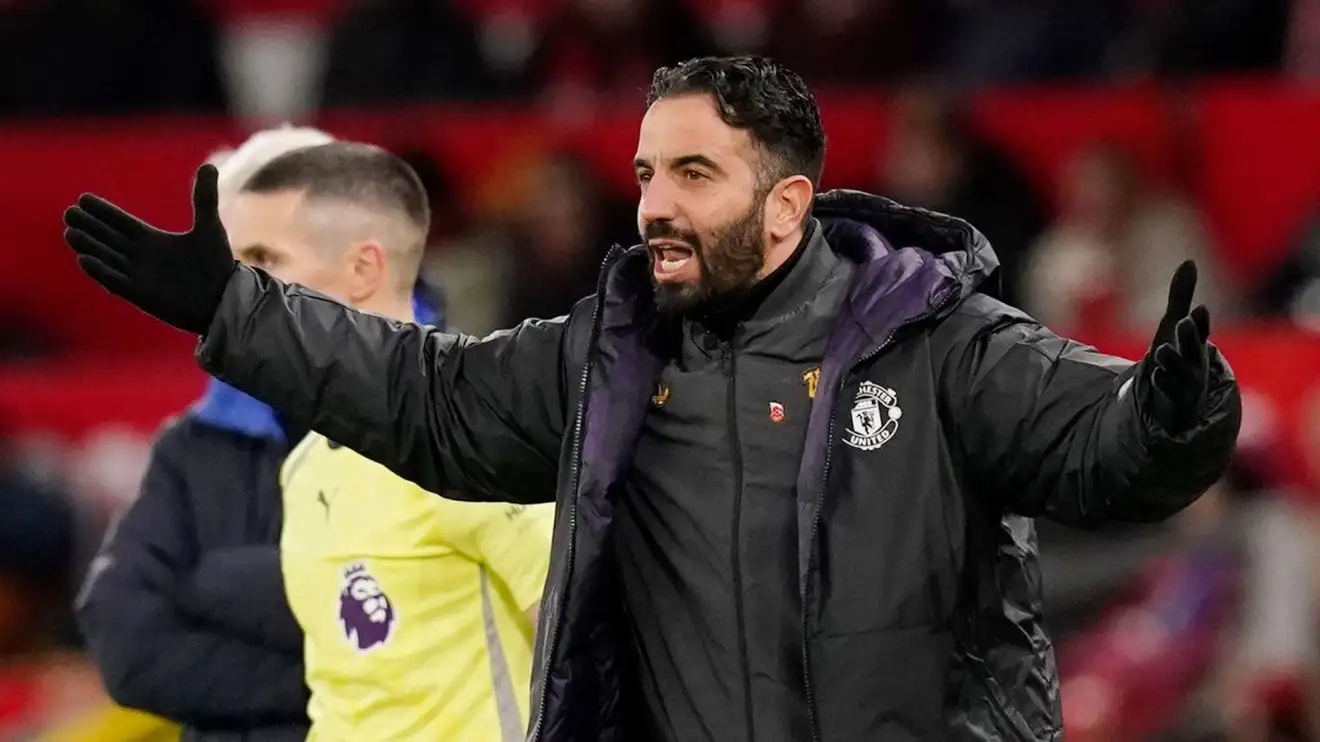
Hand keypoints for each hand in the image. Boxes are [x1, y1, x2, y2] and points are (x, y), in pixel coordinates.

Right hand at [63, 164, 235, 334]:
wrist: (225, 298)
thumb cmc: (217, 264)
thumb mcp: (209, 226)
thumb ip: (205, 198)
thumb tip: (209, 165)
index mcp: (154, 241)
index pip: (122, 223)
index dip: (104, 212)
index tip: (83, 198)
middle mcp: (142, 258)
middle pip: (109, 239)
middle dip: (90, 226)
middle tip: (70, 213)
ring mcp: (140, 277)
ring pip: (108, 258)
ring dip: (89, 246)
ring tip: (70, 233)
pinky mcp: (142, 295)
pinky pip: (116, 282)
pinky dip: (101, 272)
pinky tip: (84, 260)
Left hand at [1146, 260, 1211, 432]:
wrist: (1178, 400)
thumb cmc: (1179, 356)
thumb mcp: (1174, 325)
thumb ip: (1181, 296)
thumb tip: (1189, 260)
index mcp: (1194, 344)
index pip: (1200, 330)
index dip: (1200, 321)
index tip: (1199, 308)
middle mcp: (1194, 363)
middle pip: (1193, 350)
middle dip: (1189, 336)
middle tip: (1182, 322)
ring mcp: (1187, 384)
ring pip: (1182, 373)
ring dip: (1173, 361)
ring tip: (1160, 350)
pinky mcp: (1176, 402)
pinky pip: (1172, 394)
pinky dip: (1165, 384)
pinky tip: (1155, 374)